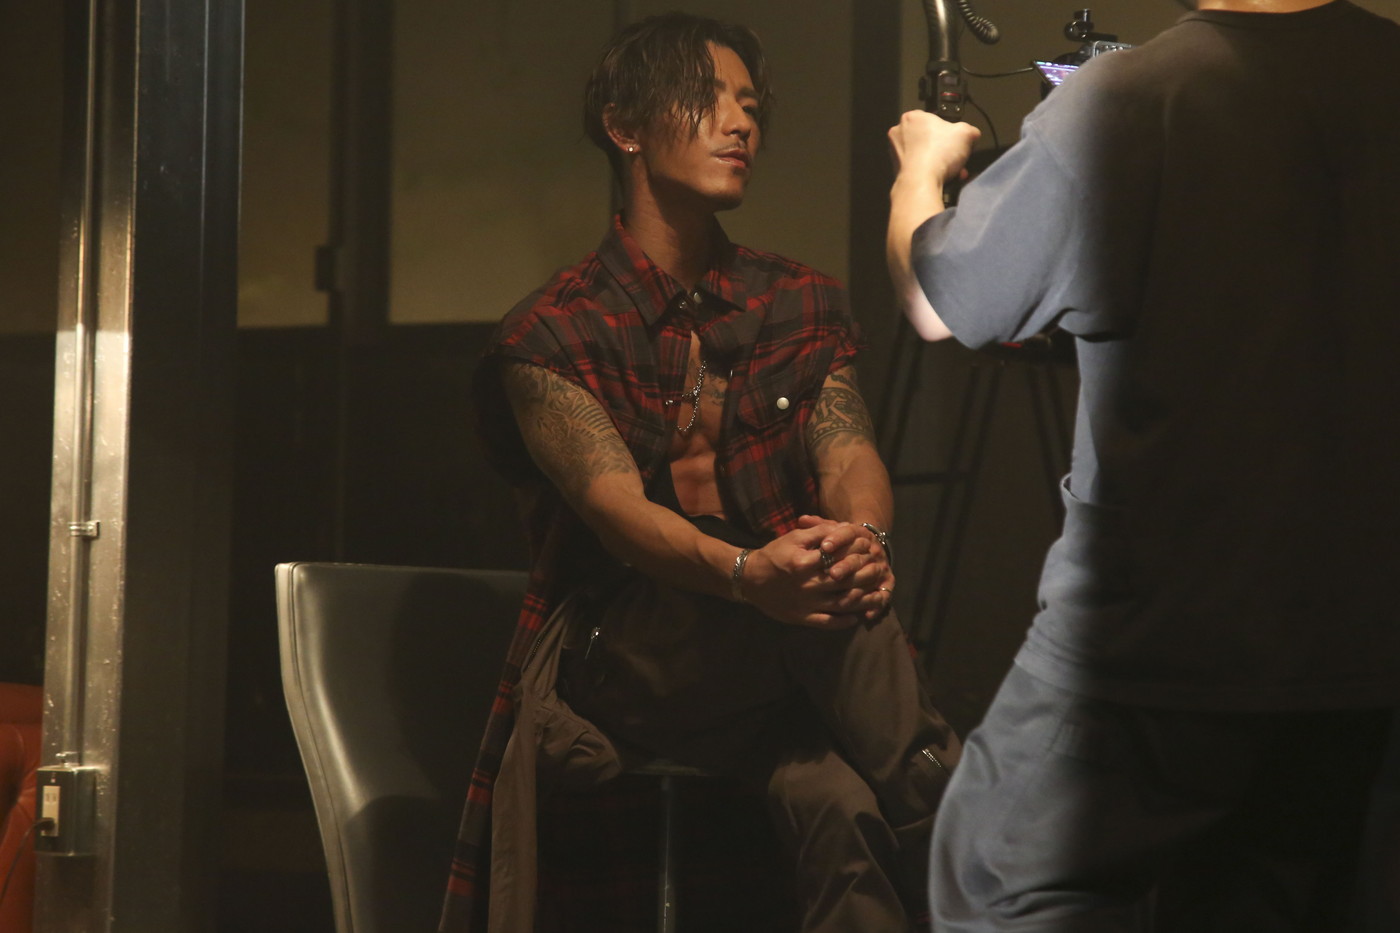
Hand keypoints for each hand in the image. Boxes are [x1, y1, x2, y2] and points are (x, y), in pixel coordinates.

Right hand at [741, 521, 887, 629]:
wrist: (748, 579)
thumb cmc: (774, 555)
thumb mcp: (794, 537)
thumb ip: (819, 532)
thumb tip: (844, 528)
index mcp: (804, 563)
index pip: (839, 557)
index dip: (857, 552)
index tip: (870, 548)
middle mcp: (807, 585)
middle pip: (845, 582)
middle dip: (866, 576)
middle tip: (879, 570)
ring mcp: (806, 604)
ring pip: (842, 605)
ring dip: (863, 601)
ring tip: (878, 595)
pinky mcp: (802, 618)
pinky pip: (828, 623)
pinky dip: (845, 621)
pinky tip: (857, 617)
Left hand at [887, 110, 980, 185]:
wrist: (921, 182)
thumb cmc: (937, 154)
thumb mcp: (965, 133)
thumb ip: (970, 130)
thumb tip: (972, 133)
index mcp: (912, 117)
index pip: (933, 118)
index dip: (948, 129)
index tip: (955, 138)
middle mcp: (900, 132)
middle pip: (928, 138)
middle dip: (944, 149)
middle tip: (955, 155)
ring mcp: (896, 152)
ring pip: (925, 154)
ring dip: (940, 162)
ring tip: (953, 169)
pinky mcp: (898, 169)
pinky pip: (919, 168)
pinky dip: (931, 172)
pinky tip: (943, 177)